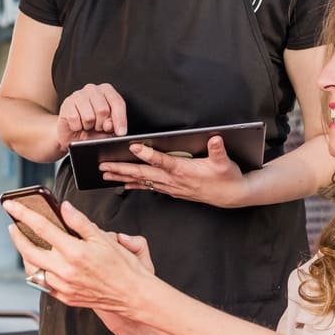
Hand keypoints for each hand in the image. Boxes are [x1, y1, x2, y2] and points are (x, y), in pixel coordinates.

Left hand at [2, 197, 153, 314]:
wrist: (132, 295)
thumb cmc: (122, 267)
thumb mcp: (103, 238)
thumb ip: (80, 222)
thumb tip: (64, 207)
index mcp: (74, 252)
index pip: (41, 227)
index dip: (23, 214)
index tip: (11, 206)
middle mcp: (65, 270)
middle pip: (29, 250)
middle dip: (17, 236)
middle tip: (13, 226)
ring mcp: (63, 286)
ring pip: (33, 269)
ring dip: (25, 255)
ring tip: (25, 243)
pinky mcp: (65, 297)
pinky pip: (42, 284)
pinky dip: (37, 272)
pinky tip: (40, 263)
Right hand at [56, 83, 127, 150]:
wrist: (72, 132)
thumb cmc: (92, 127)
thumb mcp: (107, 128)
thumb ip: (112, 126)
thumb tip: (109, 125)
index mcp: (107, 90)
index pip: (117, 103)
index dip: (120, 120)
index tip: (121, 132)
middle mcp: (92, 89)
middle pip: (103, 110)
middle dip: (101, 124)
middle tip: (97, 127)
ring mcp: (78, 95)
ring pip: (89, 117)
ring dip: (88, 126)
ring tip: (87, 125)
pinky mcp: (66, 104)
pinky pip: (75, 120)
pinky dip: (77, 127)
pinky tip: (77, 124)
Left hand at [100, 135, 248, 206]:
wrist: (231, 196)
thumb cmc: (227, 177)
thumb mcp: (225, 163)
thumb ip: (217, 151)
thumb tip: (215, 139)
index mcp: (183, 170)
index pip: (161, 160)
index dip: (147, 153)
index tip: (132, 146)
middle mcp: (173, 180)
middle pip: (143, 173)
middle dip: (121, 169)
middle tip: (103, 166)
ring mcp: (171, 187)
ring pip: (142, 181)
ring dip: (123, 178)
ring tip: (105, 175)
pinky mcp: (172, 190)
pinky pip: (148, 187)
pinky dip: (135, 185)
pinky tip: (123, 184)